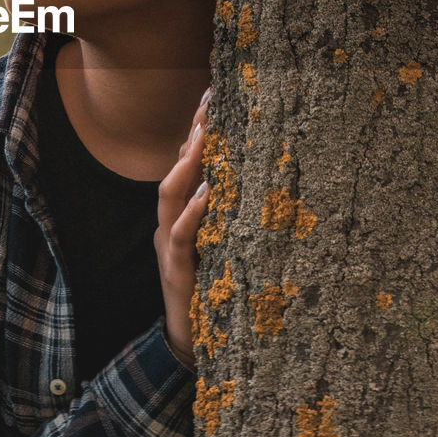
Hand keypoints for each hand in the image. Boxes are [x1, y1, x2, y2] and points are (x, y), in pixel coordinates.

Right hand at [154, 89, 211, 370]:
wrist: (190, 341)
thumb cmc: (213, 291)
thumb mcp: (225, 248)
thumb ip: (233, 218)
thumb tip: (267, 186)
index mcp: (183, 217)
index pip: (188, 165)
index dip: (198, 130)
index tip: (215, 95)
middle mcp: (171, 225)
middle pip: (176, 171)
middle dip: (192, 136)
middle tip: (209, 103)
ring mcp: (170, 247)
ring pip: (170, 197)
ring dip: (186, 165)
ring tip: (202, 137)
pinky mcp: (177, 271)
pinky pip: (182, 236)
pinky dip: (192, 213)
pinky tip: (207, 193)